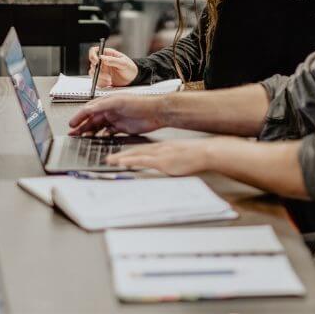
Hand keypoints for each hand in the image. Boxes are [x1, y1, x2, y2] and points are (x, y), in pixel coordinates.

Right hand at [68, 95, 163, 135]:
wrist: (156, 112)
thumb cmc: (140, 103)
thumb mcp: (118, 102)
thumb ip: (101, 105)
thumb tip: (87, 109)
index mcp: (107, 102)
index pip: (89, 109)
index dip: (79, 117)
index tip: (71, 124)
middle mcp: (110, 110)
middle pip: (91, 120)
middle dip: (81, 127)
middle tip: (73, 134)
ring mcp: (115, 119)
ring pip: (98, 127)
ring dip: (89, 132)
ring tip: (82, 138)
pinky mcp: (122, 128)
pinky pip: (108, 133)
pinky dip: (102, 136)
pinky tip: (98, 140)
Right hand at [87, 46, 137, 87]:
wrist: (133, 79)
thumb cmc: (130, 68)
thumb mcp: (124, 63)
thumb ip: (113, 60)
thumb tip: (102, 58)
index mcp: (107, 54)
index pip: (95, 51)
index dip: (93, 55)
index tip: (96, 62)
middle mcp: (103, 62)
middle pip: (92, 64)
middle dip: (98, 70)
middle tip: (106, 75)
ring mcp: (102, 70)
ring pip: (93, 73)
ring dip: (100, 77)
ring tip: (109, 79)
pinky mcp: (102, 79)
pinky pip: (96, 81)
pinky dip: (101, 83)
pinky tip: (109, 83)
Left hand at [106, 138, 223, 175]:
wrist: (204, 152)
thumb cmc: (196, 155)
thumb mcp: (181, 156)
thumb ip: (172, 161)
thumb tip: (168, 166)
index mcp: (163, 148)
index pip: (143, 150)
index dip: (130, 152)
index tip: (121, 156)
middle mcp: (159, 149)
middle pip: (136, 151)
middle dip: (122, 155)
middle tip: (109, 158)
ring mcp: (159, 154)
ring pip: (136, 155)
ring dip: (121, 157)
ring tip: (110, 160)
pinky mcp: (162, 161)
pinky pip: (142, 160)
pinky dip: (130, 160)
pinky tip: (122, 162)